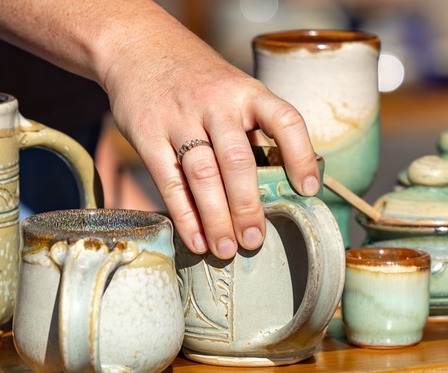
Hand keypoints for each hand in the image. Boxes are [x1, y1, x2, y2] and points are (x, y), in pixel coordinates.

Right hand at [102, 25, 319, 259]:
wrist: (139, 48)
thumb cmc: (196, 80)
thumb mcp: (232, 89)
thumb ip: (252, 129)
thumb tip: (280, 185)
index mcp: (246, 92)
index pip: (285, 120)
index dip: (300, 156)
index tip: (308, 190)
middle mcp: (216, 104)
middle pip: (236, 160)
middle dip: (247, 205)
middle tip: (255, 240)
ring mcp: (179, 119)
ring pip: (202, 174)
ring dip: (216, 218)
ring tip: (226, 249)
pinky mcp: (148, 135)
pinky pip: (169, 181)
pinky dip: (184, 215)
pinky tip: (196, 239)